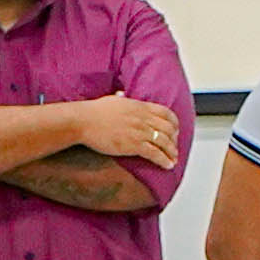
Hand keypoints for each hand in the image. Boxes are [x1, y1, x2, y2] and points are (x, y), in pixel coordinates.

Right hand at [67, 86, 182, 170]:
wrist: (84, 121)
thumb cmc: (94, 111)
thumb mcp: (113, 100)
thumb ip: (122, 98)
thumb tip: (122, 94)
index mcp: (140, 106)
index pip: (166, 113)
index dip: (174, 123)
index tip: (176, 130)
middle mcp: (143, 118)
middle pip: (169, 129)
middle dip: (174, 140)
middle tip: (174, 148)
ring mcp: (139, 131)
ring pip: (164, 142)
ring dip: (172, 152)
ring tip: (173, 160)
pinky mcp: (133, 145)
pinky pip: (155, 153)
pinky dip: (164, 160)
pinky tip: (167, 165)